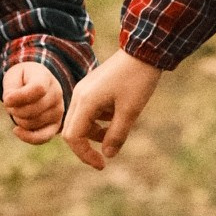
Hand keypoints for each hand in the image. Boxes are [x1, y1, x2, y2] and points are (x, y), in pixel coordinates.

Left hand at [2, 60, 65, 141]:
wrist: (36, 83)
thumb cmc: (22, 80)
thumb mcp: (13, 77)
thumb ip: (11, 89)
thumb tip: (9, 103)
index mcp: (46, 77)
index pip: (38, 89)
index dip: (20, 96)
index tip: (6, 99)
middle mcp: (56, 93)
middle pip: (33, 110)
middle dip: (15, 110)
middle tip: (11, 104)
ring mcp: (58, 110)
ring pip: (32, 123)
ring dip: (18, 120)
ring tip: (18, 110)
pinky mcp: (56, 125)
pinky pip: (42, 137)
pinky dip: (27, 137)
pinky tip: (16, 130)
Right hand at [62, 49, 163, 171]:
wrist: (143, 51)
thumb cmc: (137, 80)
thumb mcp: (130, 111)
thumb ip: (117, 135)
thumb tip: (108, 155)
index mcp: (85, 102)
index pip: (73, 137)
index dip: (85, 155)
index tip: (102, 165)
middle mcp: (79, 95)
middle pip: (72, 130)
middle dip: (86, 147)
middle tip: (104, 158)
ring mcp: (84, 89)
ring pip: (80, 120)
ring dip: (94, 133)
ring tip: (116, 133)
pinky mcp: (91, 87)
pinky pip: (88, 110)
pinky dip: (98, 120)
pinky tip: (116, 117)